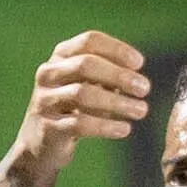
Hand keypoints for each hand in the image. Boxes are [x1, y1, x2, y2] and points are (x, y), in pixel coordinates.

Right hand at [9, 32, 151, 173]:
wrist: (42, 144)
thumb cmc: (73, 109)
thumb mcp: (89, 86)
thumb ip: (109, 77)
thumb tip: (137, 76)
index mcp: (60, 57)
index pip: (89, 41)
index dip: (116, 49)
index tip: (139, 63)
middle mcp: (49, 74)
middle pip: (85, 65)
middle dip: (119, 75)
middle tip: (144, 88)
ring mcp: (45, 100)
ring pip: (83, 94)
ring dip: (117, 102)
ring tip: (141, 110)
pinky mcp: (48, 127)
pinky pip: (80, 124)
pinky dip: (106, 126)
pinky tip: (124, 129)